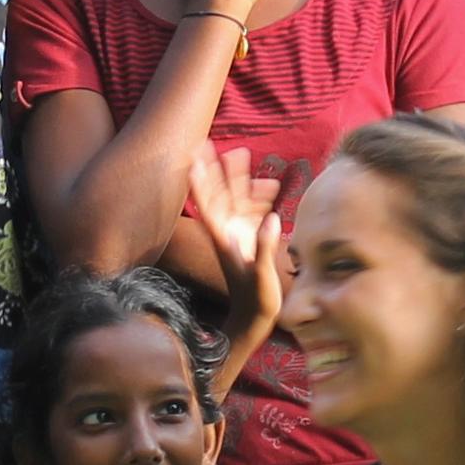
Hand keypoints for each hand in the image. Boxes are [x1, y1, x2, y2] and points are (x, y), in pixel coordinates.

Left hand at [184, 143, 284, 327]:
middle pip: (219, 195)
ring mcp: (238, 236)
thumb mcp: (261, 276)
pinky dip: (258, 198)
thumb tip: (272, 218)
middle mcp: (228, 233)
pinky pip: (252, 213)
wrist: (254, 320)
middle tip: (210, 144)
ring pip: (236, 200)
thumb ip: (265, 247)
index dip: (200, 183)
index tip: (192, 162)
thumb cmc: (256, 301)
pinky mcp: (250, 241)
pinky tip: (268, 185)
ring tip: (240, 153)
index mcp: (224, 239)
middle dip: (217, 171)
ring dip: (238, 179)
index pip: (208, 206)